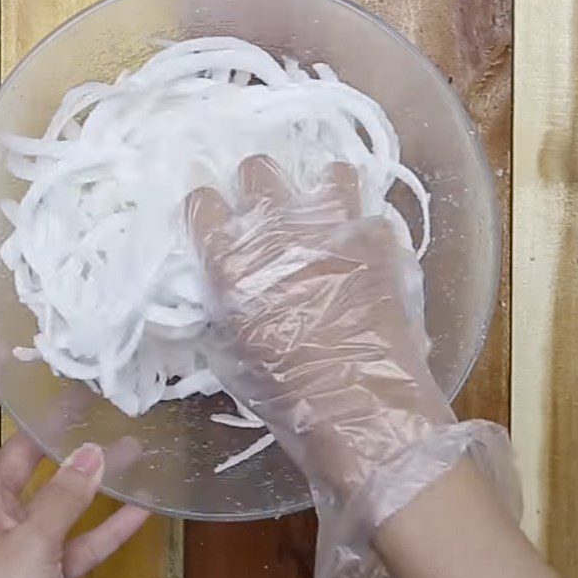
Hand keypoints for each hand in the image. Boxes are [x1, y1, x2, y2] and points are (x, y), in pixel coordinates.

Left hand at [0, 368, 148, 577]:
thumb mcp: (27, 546)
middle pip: (25, 450)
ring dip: (94, 474)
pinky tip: (141, 508)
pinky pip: (78, 538)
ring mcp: (19, 539)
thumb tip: (97, 452)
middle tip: (86, 385)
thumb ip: (64, 498)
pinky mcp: (41, 570)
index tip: (0, 342)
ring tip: (130, 441)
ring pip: (59, 493)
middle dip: (55, 421)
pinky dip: (107, 526)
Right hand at [186, 155, 453, 496]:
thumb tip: (227, 292)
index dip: (204, 209)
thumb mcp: (229, 355)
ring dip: (315, 192)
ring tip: (319, 216)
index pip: (200, 201)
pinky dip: (360, 225)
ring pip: (322, 171)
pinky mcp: (376, 238)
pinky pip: (367, 209)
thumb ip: (222, 309)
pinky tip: (360, 247)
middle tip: (265, 216)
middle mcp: (276, 228)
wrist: (361, 408)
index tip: (212, 221)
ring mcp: (332, 226)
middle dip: (255, 187)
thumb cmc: (284, 393)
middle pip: (256, 170)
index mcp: (229, 257)